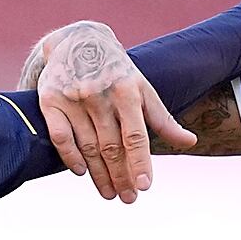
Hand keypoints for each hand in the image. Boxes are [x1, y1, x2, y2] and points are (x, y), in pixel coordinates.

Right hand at [31, 22, 194, 203]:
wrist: (78, 40)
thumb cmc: (117, 71)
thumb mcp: (143, 88)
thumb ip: (163, 119)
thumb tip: (190, 142)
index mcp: (127, 92)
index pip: (135, 135)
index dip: (140, 162)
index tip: (145, 186)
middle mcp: (99, 95)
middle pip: (112, 146)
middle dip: (121, 176)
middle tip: (128, 199)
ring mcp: (73, 98)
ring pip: (88, 146)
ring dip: (99, 174)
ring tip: (109, 194)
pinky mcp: (50, 100)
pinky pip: (60, 136)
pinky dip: (70, 156)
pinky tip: (80, 172)